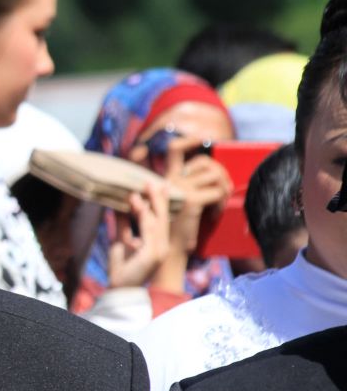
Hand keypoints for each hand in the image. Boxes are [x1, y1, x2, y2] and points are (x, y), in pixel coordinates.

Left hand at [107, 181, 170, 287]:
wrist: (119, 289)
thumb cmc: (121, 267)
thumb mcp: (121, 241)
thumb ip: (123, 225)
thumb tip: (118, 206)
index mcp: (158, 244)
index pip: (161, 219)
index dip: (158, 203)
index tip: (154, 186)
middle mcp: (162, 246)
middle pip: (163, 218)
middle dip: (158, 199)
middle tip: (151, 182)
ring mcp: (160, 251)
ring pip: (157, 222)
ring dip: (148, 204)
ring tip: (138, 191)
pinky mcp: (153, 255)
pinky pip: (150, 231)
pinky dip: (144, 216)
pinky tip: (138, 205)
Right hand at [163, 138, 231, 253]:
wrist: (167, 251)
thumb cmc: (175, 231)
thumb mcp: (178, 205)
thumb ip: (188, 189)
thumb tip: (214, 176)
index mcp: (166, 179)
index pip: (175, 149)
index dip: (190, 140)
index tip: (204, 138)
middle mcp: (171, 180)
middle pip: (204, 161)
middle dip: (220, 171)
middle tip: (223, 188)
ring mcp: (180, 189)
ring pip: (215, 175)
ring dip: (223, 188)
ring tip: (219, 203)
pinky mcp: (191, 200)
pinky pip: (217, 192)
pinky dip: (221, 203)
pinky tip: (214, 215)